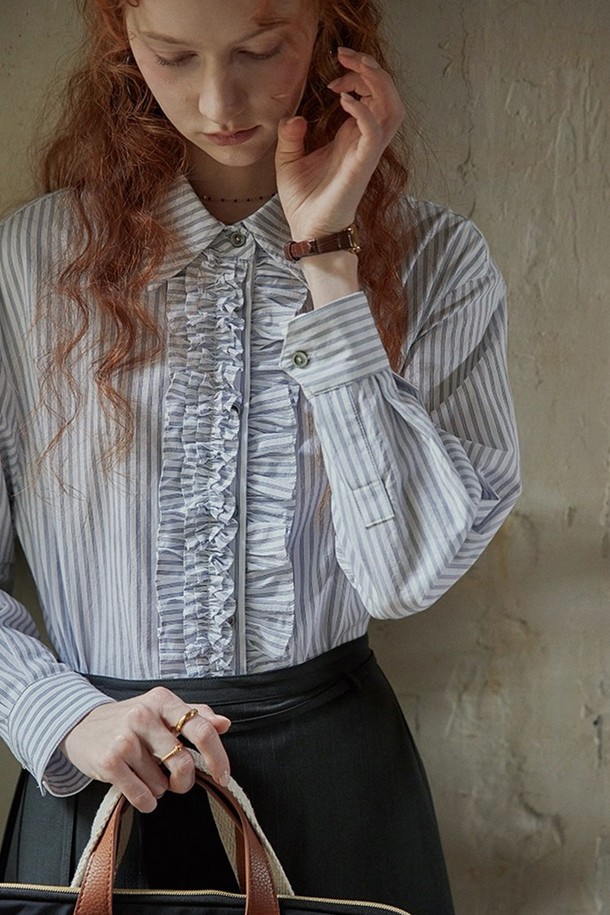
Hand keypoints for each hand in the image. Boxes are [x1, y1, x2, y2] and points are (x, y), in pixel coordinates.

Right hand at [60, 688, 230, 812]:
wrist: (81, 726)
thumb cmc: (129, 720)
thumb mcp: (161, 709)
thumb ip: (195, 715)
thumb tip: (225, 724)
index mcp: (163, 700)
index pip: (201, 728)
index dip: (217, 756)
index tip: (223, 775)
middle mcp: (144, 715)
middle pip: (183, 762)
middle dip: (185, 781)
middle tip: (178, 783)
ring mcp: (125, 738)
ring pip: (162, 784)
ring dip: (159, 788)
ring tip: (145, 774)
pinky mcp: (109, 761)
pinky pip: (142, 795)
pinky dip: (146, 801)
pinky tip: (140, 791)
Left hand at [275, 46, 405, 239]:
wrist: (308, 231)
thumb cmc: (304, 201)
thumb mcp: (288, 160)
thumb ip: (291, 135)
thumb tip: (294, 116)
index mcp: (351, 137)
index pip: (371, 96)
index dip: (356, 77)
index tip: (333, 78)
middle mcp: (364, 141)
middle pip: (388, 95)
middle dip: (371, 68)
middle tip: (346, 57)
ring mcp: (366, 152)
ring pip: (392, 108)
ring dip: (377, 82)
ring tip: (353, 69)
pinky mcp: (362, 164)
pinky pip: (373, 131)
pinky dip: (363, 110)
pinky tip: (344, 101)